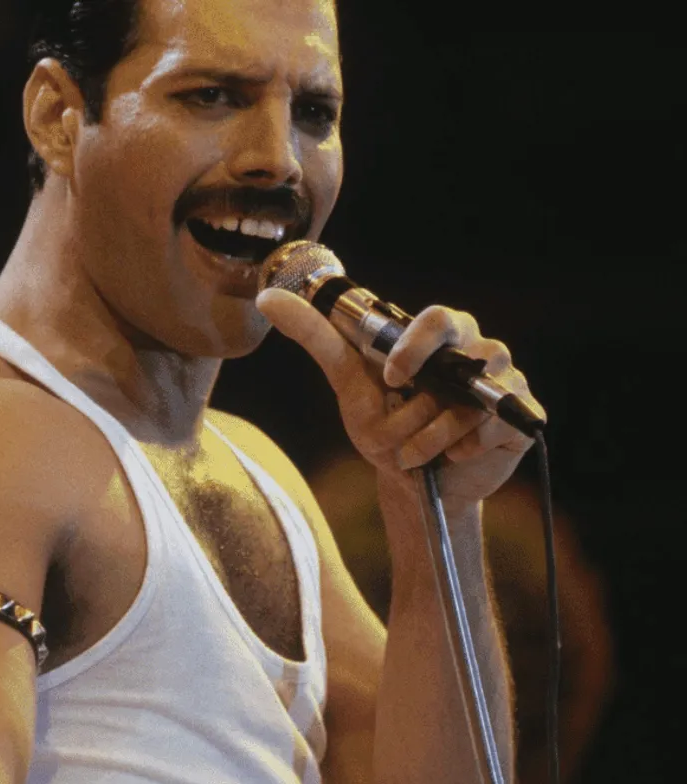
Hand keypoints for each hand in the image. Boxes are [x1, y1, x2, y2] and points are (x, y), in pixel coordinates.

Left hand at [256, 287, 545, 507]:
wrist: (415, 481)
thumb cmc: (386, 423)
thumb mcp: (347, 381)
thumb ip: (315, 337)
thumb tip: (269, 298)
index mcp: (440, 335)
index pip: (438, 320)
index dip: (416, 346)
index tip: (390, 379)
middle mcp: (478, 352)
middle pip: (472, 352)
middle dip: (428, 400)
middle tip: (402, 427)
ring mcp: (503, 384)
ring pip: (479, 398)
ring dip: (438, 433)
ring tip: (414, 453)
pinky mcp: (518, 419)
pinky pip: (501, 426)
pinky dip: (470, 446)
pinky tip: (453, 457)